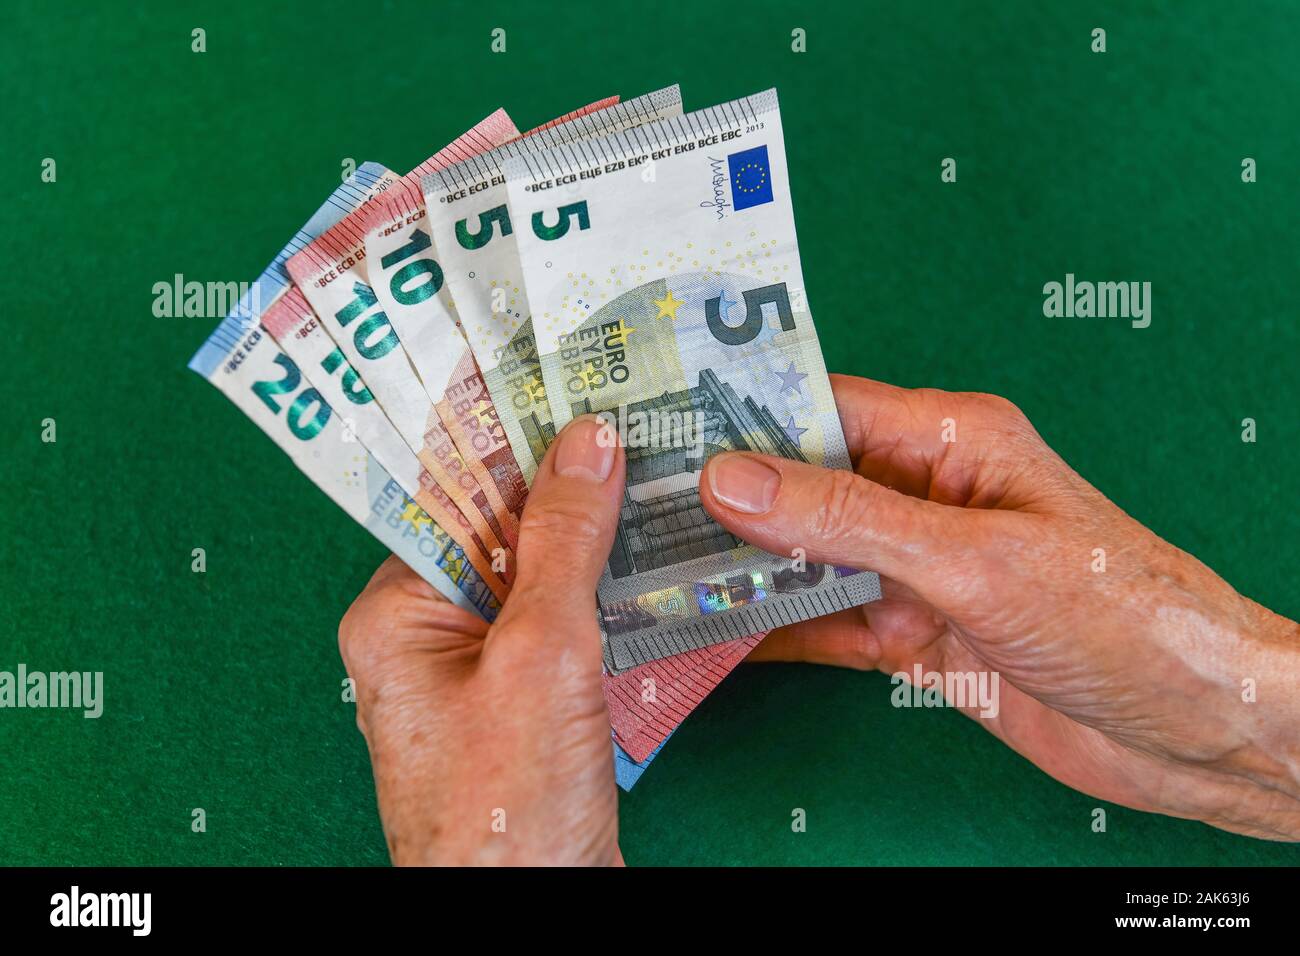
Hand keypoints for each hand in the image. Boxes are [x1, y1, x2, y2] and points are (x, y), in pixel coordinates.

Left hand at [338, 416, 625, 864]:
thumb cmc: (508, 811)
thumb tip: (587, 442)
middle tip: (636, 412)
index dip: (513, 432)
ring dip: (601, 536)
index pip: (455, 491)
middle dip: (571, 479)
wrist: (536, 913)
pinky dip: (612, 592)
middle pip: (503, 527)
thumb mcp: (541, 654)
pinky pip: (568, 623)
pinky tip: (662, 560)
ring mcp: (481, 671)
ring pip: (544, 575)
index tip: (564, 373)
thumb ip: (563, 541)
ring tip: (665, 473)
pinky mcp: (528, 702)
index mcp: (397, 612)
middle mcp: (429, 635)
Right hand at [701, 375, 1299, 840]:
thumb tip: (735, 480)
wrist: (1187, 728)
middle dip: (725, 496)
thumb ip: (847, 519)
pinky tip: (715, 635)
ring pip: (804, 557)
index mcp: (951, 440)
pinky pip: (823, 625)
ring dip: (739, 567)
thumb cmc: (1121, 612)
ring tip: (651, 570)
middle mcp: (925, 496)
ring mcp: (915, 568)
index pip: (824, 406)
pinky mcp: (912, 633)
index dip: (742, 412)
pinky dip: (772, 632)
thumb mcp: (972, 556)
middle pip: (802, 483)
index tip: (663, 425)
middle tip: (633, 506)